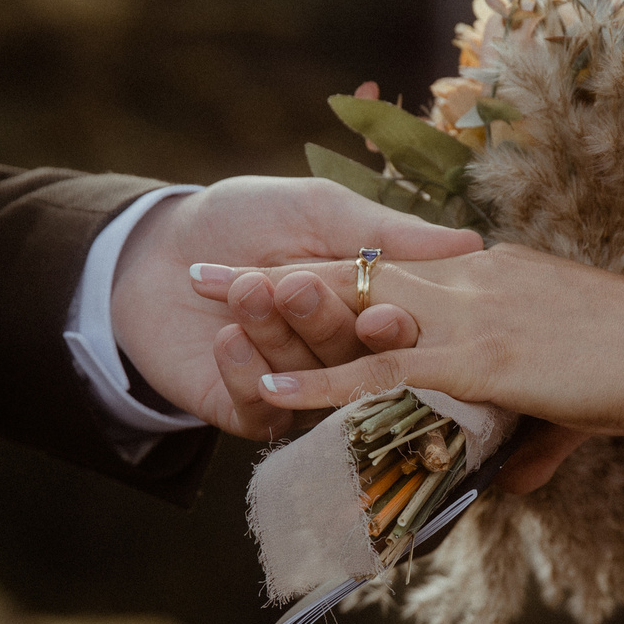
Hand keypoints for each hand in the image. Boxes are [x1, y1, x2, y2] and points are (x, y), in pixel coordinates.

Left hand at [113, 177, 481, 439]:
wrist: (151, 247)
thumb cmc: (242, 217)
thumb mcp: (317, 210)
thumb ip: (384, 232)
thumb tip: (471, 242)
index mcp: (367, 307)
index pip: (398, 326)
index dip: (394, 325)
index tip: (382, 313)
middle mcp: (341, 355)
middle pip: (354, 359)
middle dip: (325, 325)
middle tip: (295, 288)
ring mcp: (297, 389)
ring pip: (309, 382)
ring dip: (279, 336)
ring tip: (249, 290)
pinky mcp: (249, 412)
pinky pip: (263, 410)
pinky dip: (246, 373)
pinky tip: (228, 337)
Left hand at [188, 245, 623, 457]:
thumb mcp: (578, 401)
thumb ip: (533, 439)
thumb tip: (509, 483)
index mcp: (496, 275)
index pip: (398, 267)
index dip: (334, 267)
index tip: (281, 265)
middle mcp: (474, 281)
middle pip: (357, 272)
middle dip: (278, 273)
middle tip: (209, 270)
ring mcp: (475, 314)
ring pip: (358, 308)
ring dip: (283, 310)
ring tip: (213, 304)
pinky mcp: (483, 358)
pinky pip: (385, 372)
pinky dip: (325, 383)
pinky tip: (275, 386)